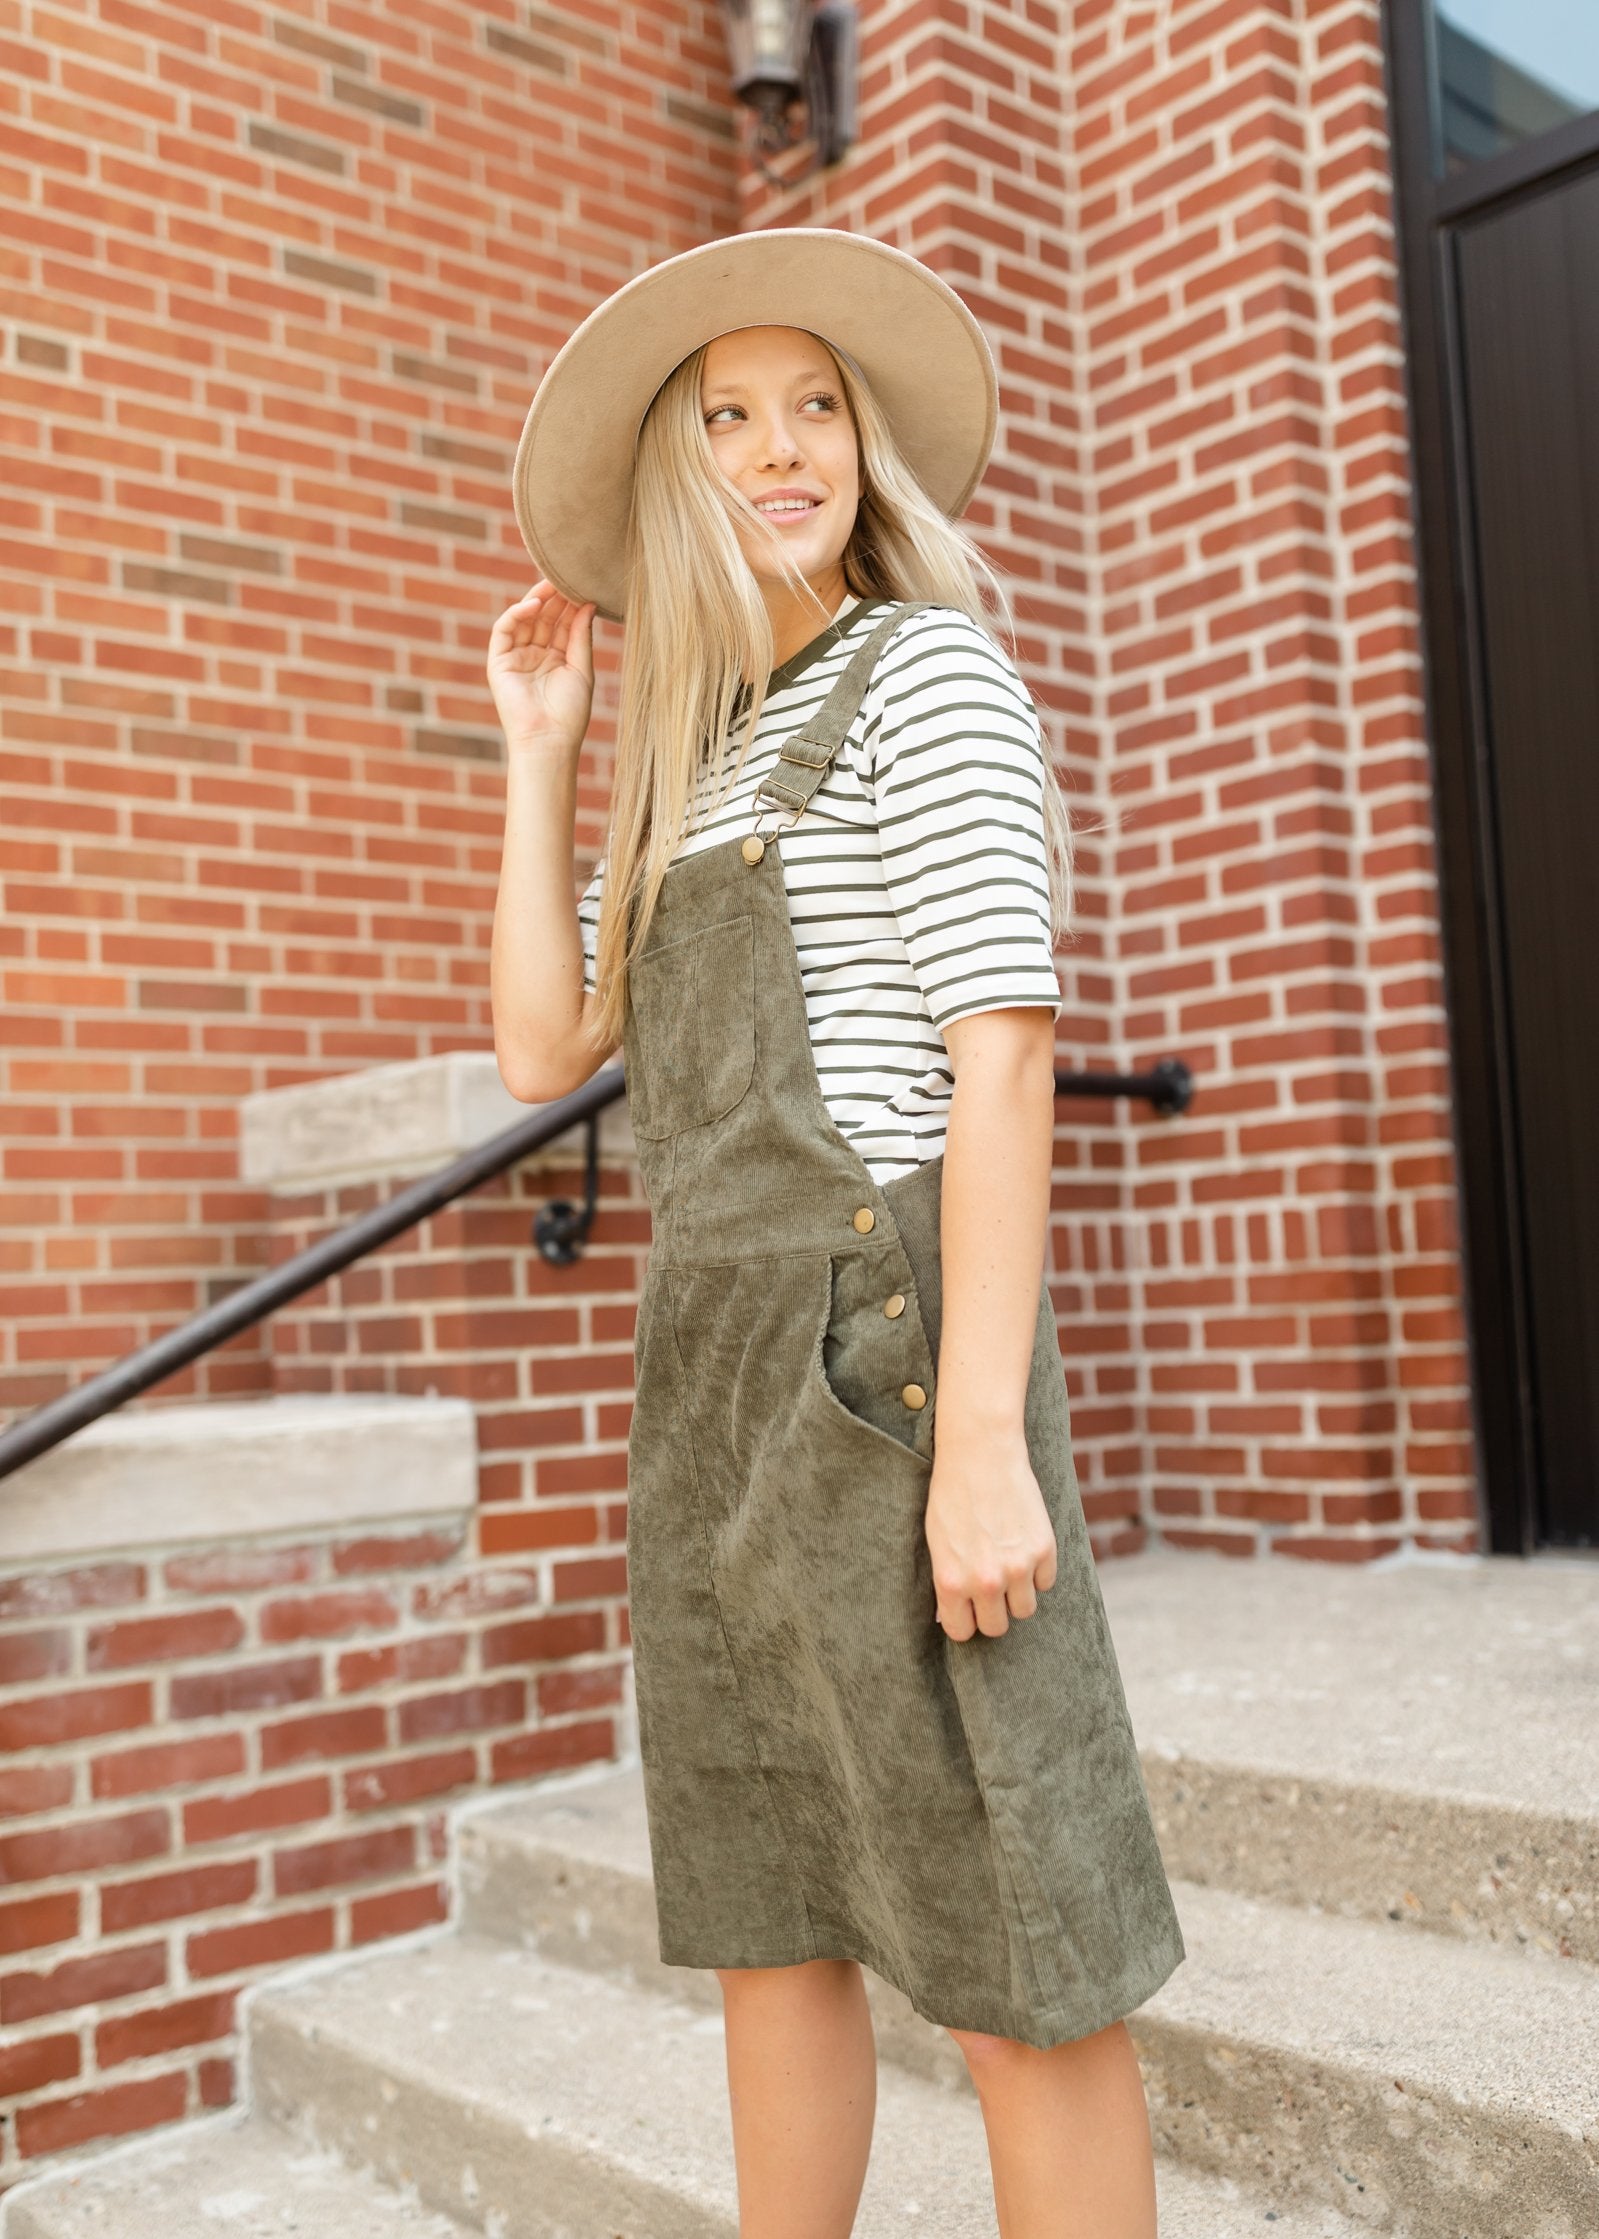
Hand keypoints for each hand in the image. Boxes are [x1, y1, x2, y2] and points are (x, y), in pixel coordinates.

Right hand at [486, 581, 596, 763]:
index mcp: (557, 659)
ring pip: (524, 620)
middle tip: (567, 576)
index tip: (583, 586)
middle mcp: (535, 656)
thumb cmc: (570, 713)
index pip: (562, 624)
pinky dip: (516, 614)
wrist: (550, 741)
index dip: (570, 605)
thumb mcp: (582, 670)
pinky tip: (534, 605)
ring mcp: (516, 658)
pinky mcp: (498, 663)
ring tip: (552, 584)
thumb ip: (581, 636)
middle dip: (554, 598)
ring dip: (537, 600)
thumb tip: (588, 605)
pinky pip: (504, 631)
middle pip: (543, 618)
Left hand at [924, 1422, 1057, 1639]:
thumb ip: (948, 1582)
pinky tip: (1023, 1546)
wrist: (981, 1454)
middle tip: (989, 1589)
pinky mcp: (1044, 1550)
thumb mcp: (938, 1543)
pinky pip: (1046, 1582)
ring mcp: (1018, 1567)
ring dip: (1017, 1594)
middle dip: (992, 1611)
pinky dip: (1038, 1571)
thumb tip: (954, 1617)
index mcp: (952, 1582)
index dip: (965, 1621)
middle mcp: (986, 1581)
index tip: (968, 1610)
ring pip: (1025, 1610)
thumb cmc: (952, 1496)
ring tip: (1007, 1566)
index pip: (963, 1632)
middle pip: (997, 1627)